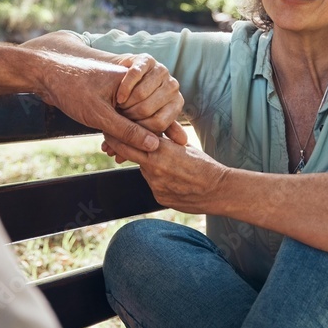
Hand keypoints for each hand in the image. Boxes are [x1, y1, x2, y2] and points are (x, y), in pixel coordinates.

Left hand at [38, 53, 161, 151]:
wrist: (45, 72)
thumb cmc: (71, 89)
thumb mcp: (99, 115)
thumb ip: (127, 131)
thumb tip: (153, 145)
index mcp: (134, 80)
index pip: (151, 115)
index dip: (140, 137)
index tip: (119, 148)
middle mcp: (131, 83)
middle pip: (144, 118)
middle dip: (132, 139)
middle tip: (113, 153)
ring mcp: (121, 90)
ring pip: (132, 119)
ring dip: (123, 136)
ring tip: (109, 149)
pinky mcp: (111, 96)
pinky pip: (122, 116)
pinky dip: (116, 130)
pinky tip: (106, 143)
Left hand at [101, 122, 228, 213]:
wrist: (218, 190)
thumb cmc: (204, 164)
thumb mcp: (184, 145)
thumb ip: (165, 140)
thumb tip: (149, 131)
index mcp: (161, 150)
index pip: (130, 140)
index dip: (117, 135)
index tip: (109, 129)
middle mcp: (154, 167)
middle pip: (127, 153)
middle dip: (118, 147)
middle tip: (108, 143)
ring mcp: (155, 184)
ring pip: (143, 170)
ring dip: (147, 165)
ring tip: (167, 165)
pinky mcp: (158, 197)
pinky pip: (153, 184)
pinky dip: (158, 180)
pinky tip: (173, 180)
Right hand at [111, 53, 183, 134]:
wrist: (123, 77)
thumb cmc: (136, 104)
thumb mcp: (149, 119)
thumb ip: (162, 131)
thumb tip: (183, 144)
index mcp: (176, 102)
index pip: (159, 123)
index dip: (141, 130)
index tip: (129, 131)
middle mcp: (172, 86)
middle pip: (148, 109)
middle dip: (130, 117)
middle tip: (119, 119)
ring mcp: (161, 71)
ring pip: (141, 94)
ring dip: (126, 104)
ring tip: (118, 108)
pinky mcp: (147, 60)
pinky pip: (135, 76)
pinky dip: (124, 88)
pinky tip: (118, 96)